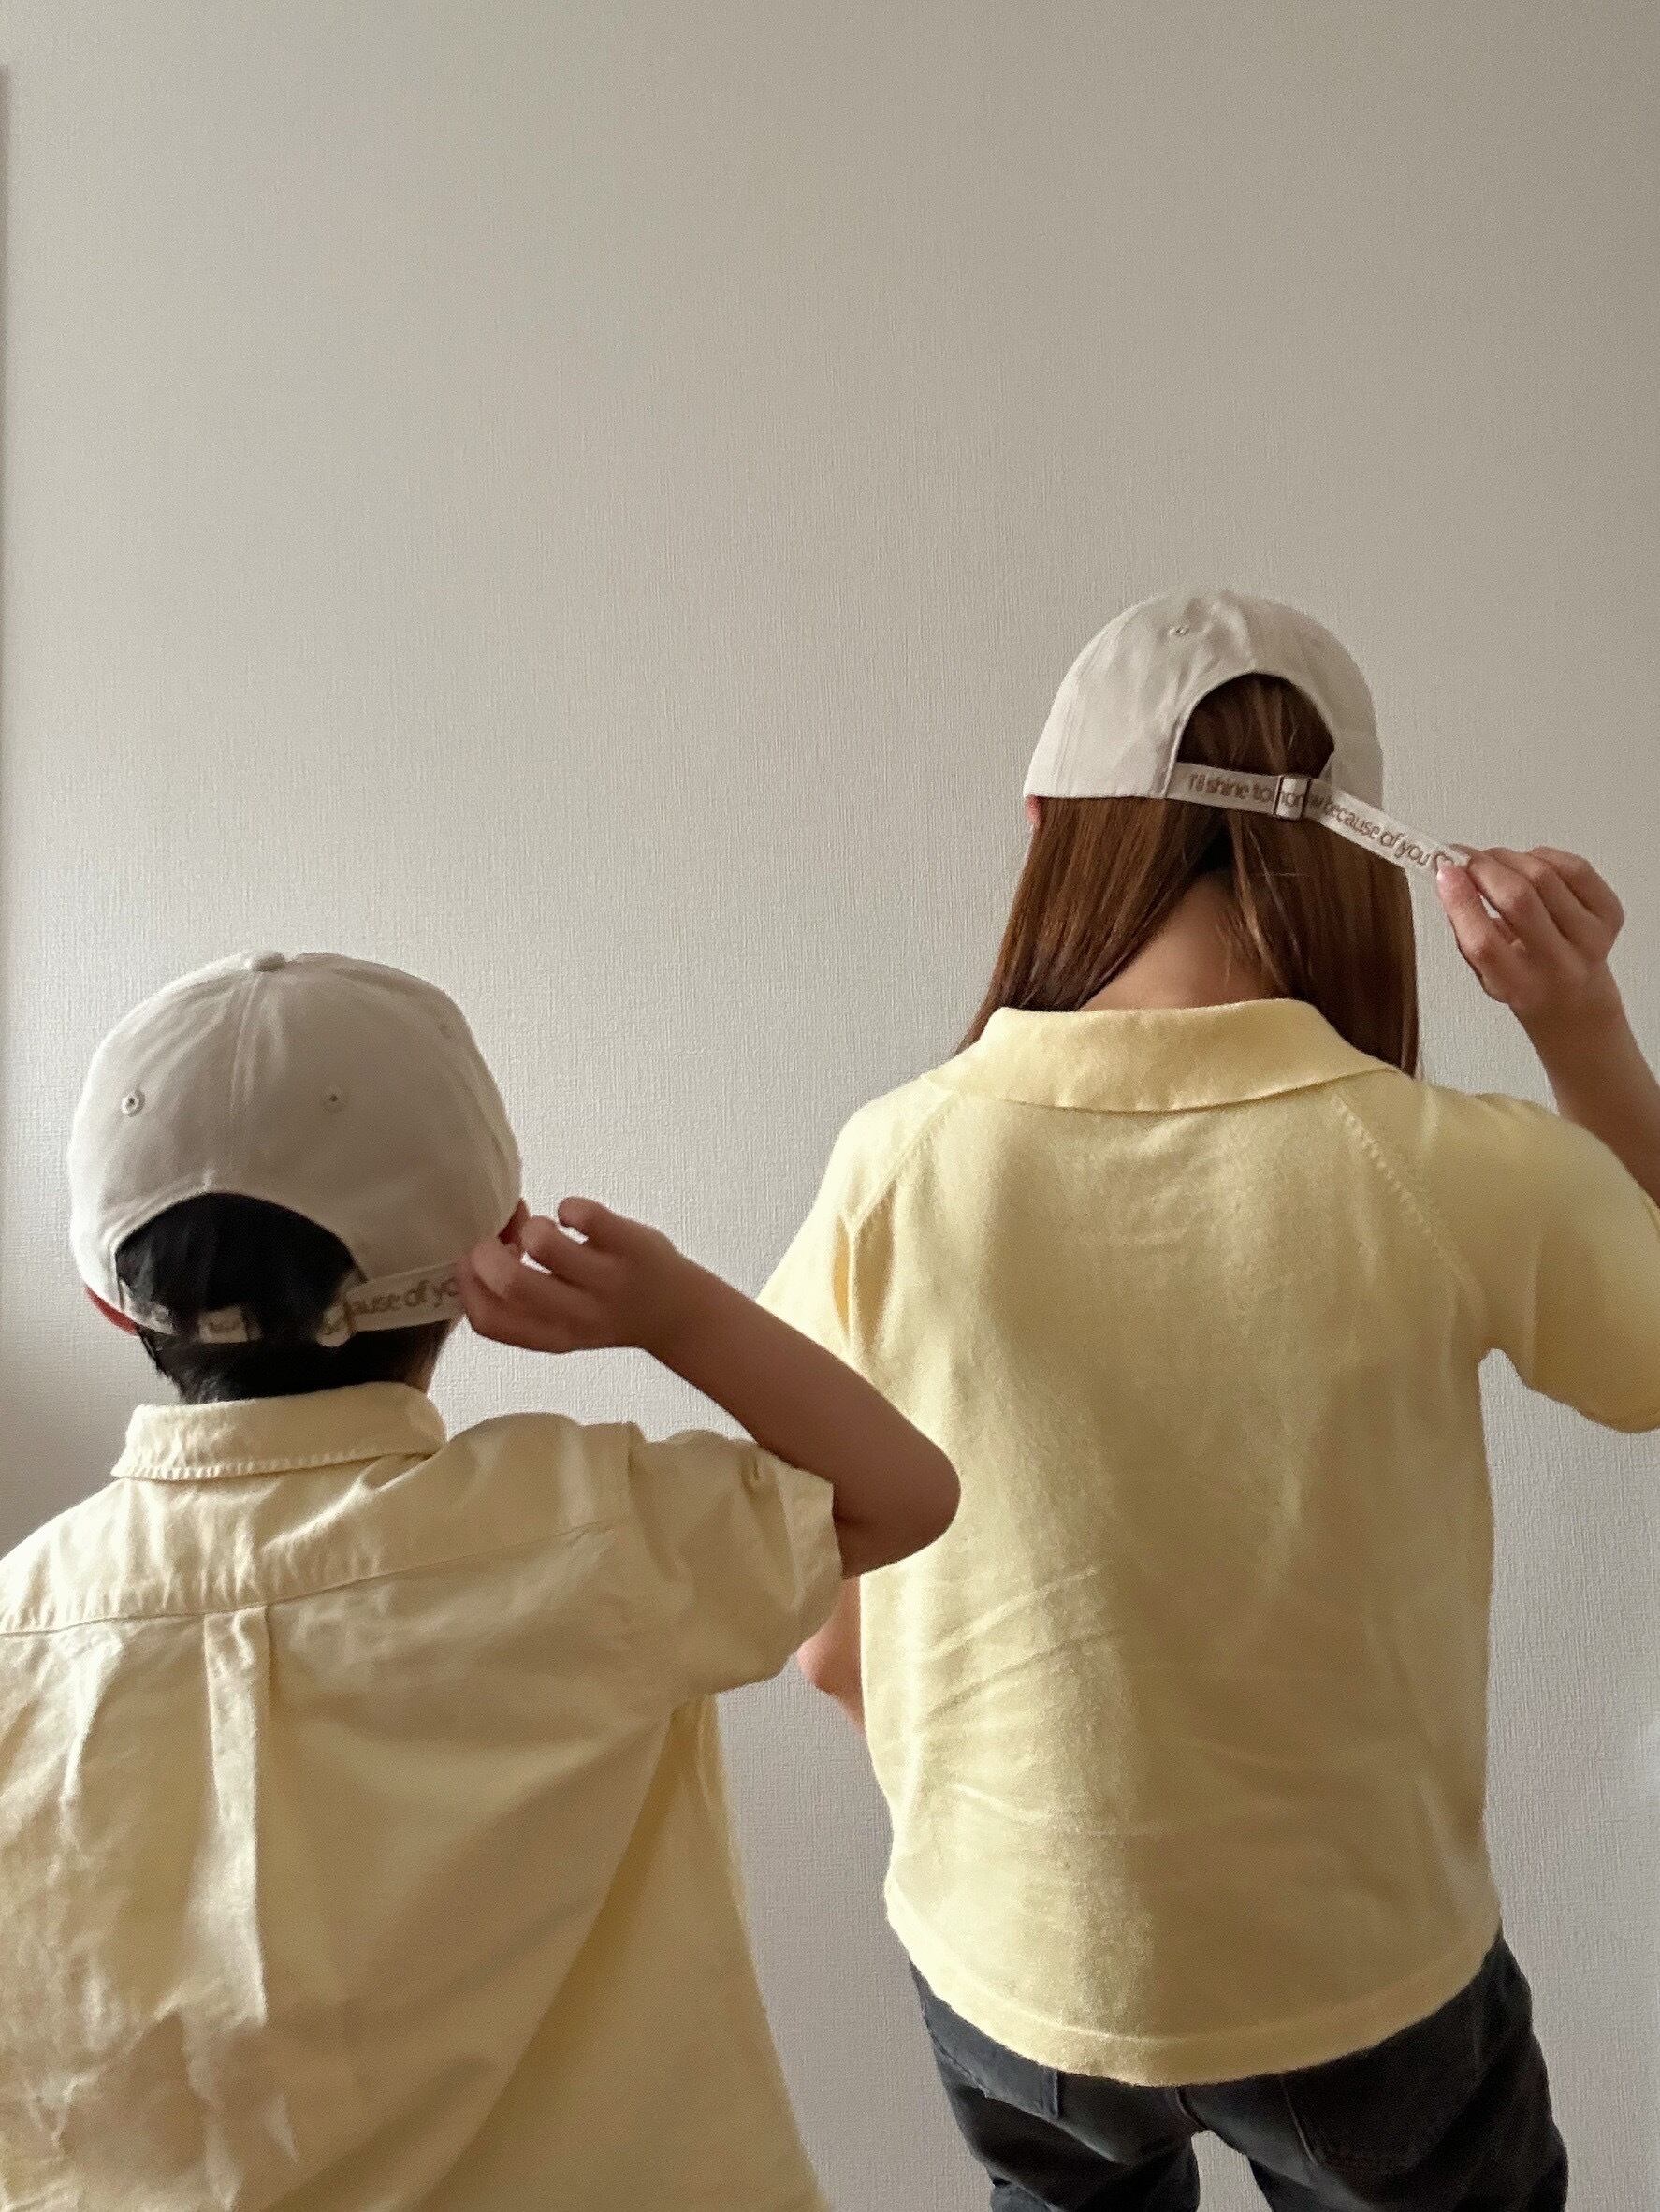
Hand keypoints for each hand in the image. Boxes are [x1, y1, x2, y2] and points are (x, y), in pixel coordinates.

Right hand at [460, 1197, 696, 1355]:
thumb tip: (492, 1230)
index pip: (488, 1321)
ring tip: (544, 1228)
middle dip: (488, 1251)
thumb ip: (524, 1289)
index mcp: (552, 1337)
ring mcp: (608, 1280)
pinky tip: (575, 1218)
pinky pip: (584, 1213)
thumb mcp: (560, 1318)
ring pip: (544, 1243)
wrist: (678, 1314)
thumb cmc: (604, 1308)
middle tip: (500, 1237)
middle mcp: (578, 1315)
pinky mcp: (631, 1244)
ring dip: (531, 1227)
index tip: (472, 1262)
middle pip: (511, 1282)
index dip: (469, 1285)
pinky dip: (568, 1206)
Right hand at [1436, 846, 1625, 1043]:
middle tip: (1464, 857)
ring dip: (1509, 858)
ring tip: (1493, 861)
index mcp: (1520, 987)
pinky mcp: (1611, 913)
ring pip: (1544, 876)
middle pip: (1519, 900)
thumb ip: (1467, 932)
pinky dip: (1542, 856)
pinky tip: (1529, 865)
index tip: (1443, 872)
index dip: (1461, 901)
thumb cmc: (1522, 981)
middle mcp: (1560, 964)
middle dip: (1485, 868)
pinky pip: (1574, 867)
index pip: (1485, 942)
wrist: (1575, 999)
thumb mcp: (1484, 973)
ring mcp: (1592, 937)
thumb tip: (1450, 876)